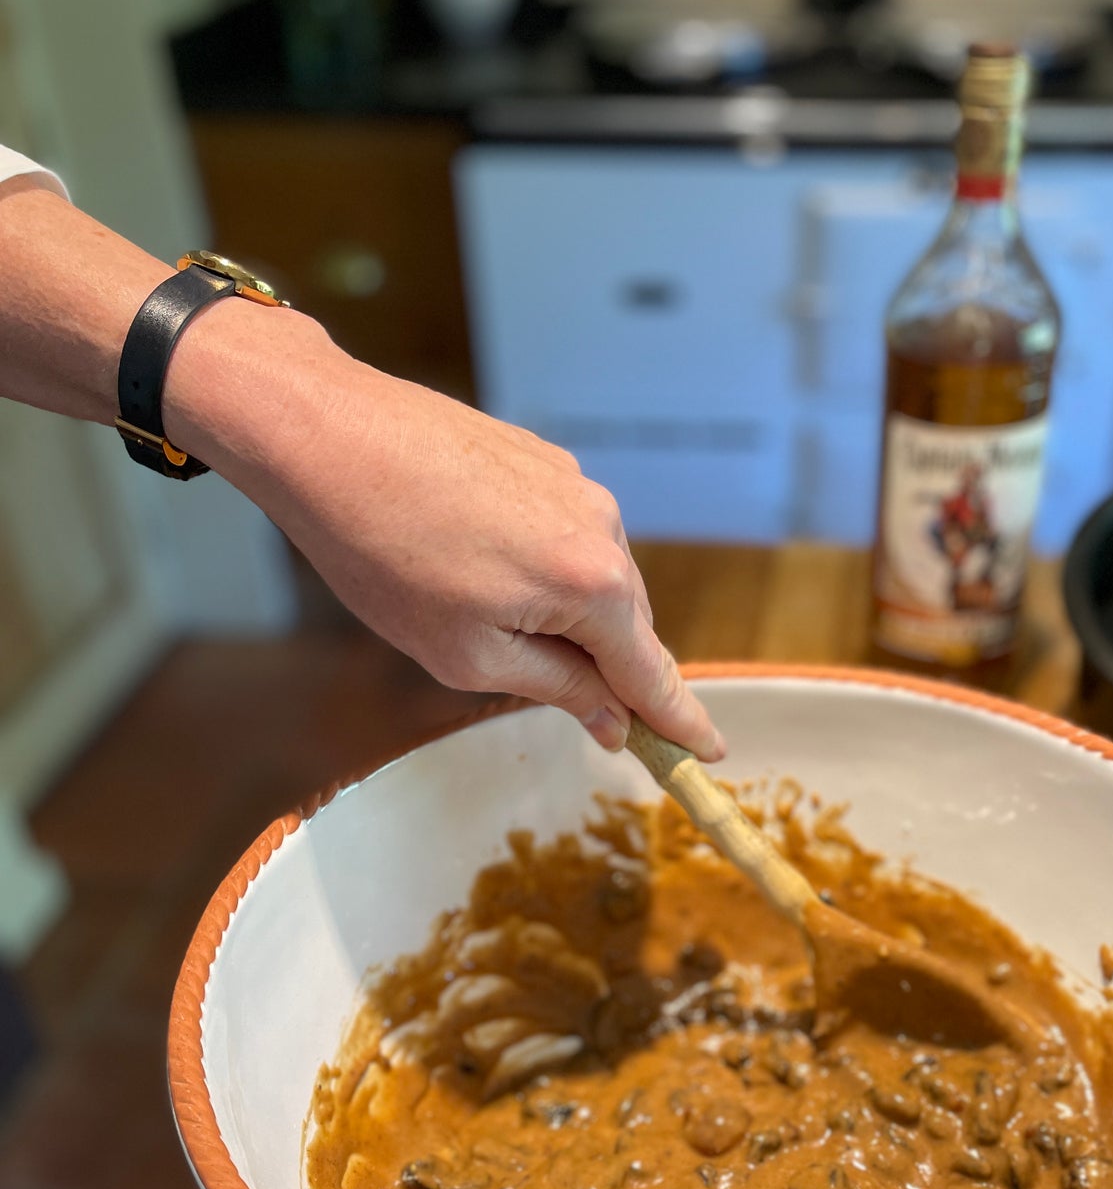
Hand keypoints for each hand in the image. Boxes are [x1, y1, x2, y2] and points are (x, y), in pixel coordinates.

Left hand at [168, 309, 723, 757]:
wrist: (325, 433)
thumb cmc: (383, 554)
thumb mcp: (468, 655)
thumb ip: (557, 689)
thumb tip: (613, 720)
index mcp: (594, 585)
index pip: (653, 674)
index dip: (679, 722)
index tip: (710, 755)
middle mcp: (604, 528)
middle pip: (627, 627)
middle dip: (609, 672)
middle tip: (582, 716)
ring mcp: (576, 486)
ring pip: (593, 580)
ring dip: (564, 617)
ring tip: (481, 621)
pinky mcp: (543, 459)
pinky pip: (563, 537)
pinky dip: (540, 569)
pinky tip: (476, 570)